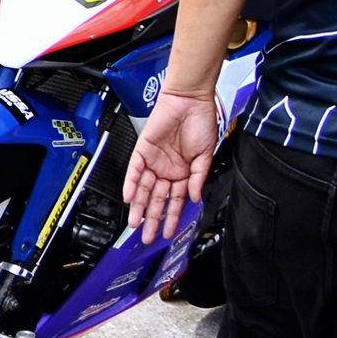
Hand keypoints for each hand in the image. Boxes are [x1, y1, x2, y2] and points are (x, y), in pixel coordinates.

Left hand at [124, 89, 219, 242]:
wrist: (190, 100)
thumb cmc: (201, 122)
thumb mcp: (206, 155)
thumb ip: (199, 177)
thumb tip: (195, 197)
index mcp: (184, 173)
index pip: (175, 201)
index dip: (172, 218)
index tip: (169, 233)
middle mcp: (168, 169)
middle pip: (158, 199)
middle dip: (153, 219)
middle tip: (148, 237)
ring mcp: (154, 160)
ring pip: (144, 189)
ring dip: (140, 207)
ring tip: (136, 224)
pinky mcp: (143, 149)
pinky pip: (134, 170)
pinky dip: (131, 184)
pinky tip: (130, 198)